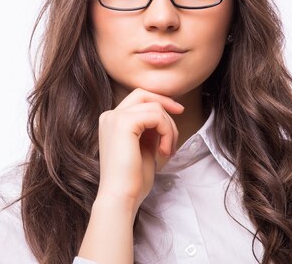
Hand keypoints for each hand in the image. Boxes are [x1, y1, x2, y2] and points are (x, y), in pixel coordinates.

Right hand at [95, 88, 182, 211]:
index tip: (177, 111)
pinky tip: (164, 150)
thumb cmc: (132, 180)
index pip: (137, 99)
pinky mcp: (124, 123)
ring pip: (154, 107)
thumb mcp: (144, 148)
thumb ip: (149, 131)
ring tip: (168, 149)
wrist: (120, 197)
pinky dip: (167, 131)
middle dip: (165, 102)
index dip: (158, 101)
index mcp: (111, 122)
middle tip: (181, 113)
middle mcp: (109, 116)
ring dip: (169, 127)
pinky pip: (156, 116)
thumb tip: (162, 118)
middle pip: (143, 94)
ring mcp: (115, 118)